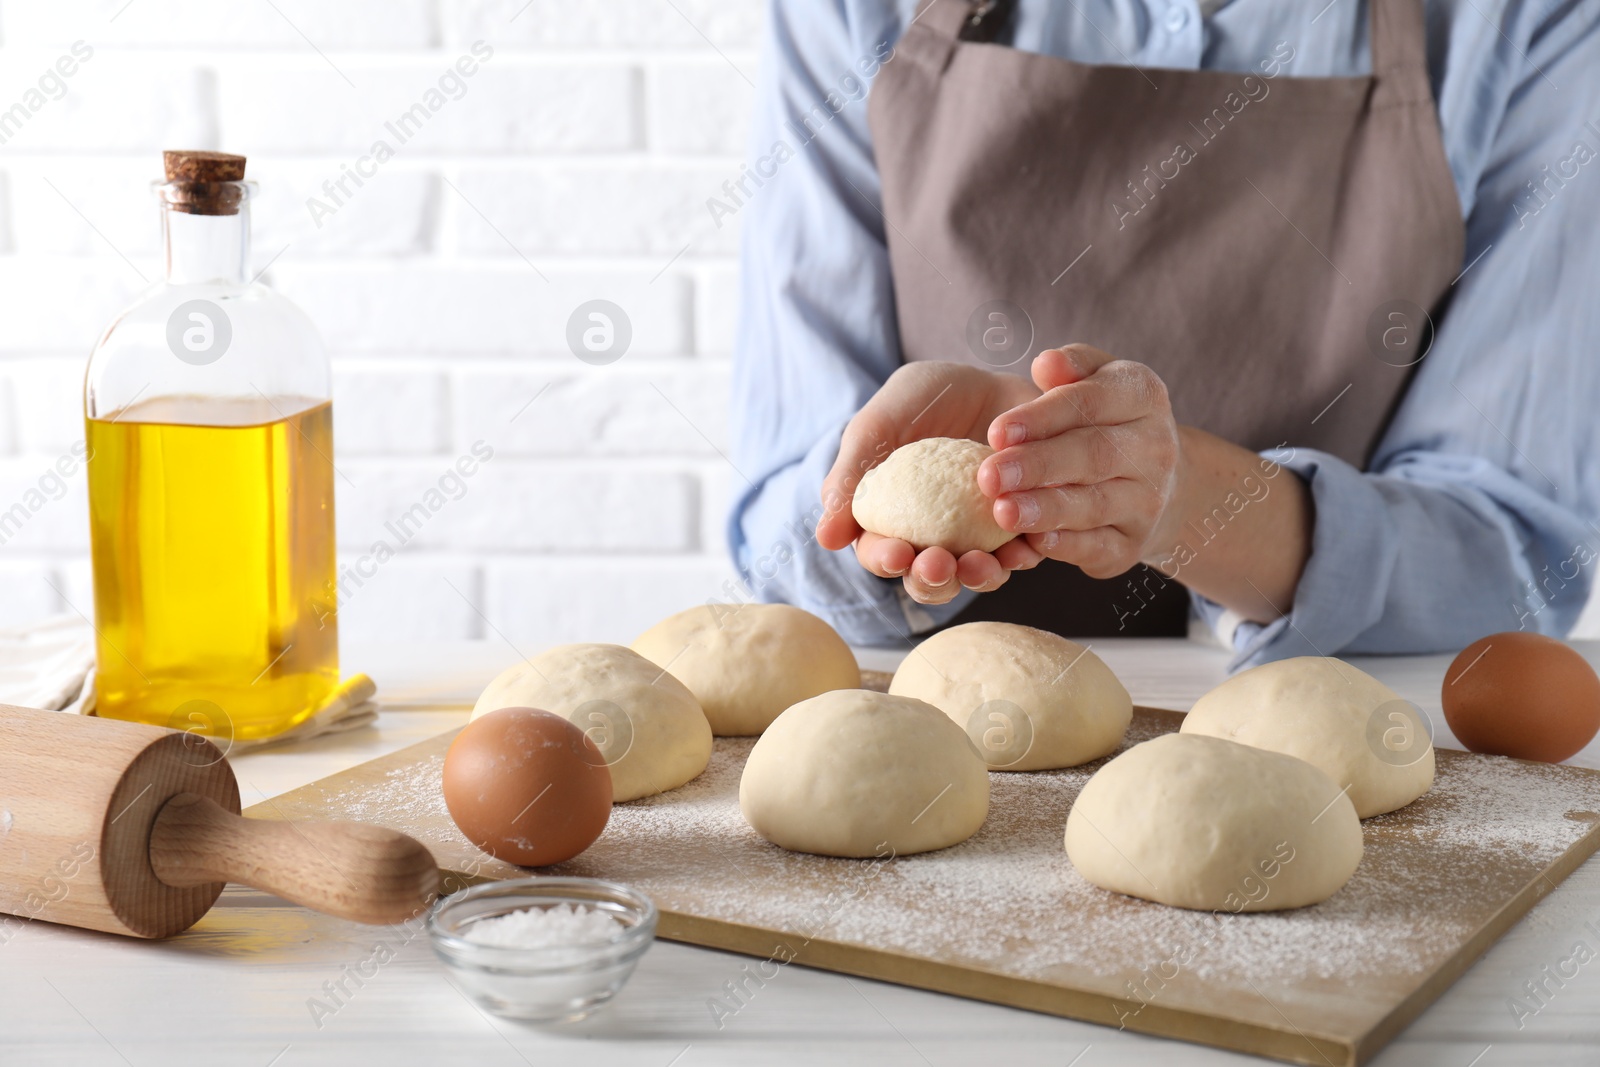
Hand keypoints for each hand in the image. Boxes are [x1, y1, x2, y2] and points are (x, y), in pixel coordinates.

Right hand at [817, 361, 1042, 603]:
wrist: (986, 375)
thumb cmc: (922, 400)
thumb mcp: (877, 427)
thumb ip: (849, 478)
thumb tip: (825, 539)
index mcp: (892, 520)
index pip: (882, 555)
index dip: (886, 561)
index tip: (896, 553)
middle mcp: (936, 536)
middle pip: (931, 578)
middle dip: (933, 581)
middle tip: (938, 565)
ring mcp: (981, 534)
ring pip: (979, 573)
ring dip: (979, 577)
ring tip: (983, 564)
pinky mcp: (1023, 523)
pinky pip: (1026, 549)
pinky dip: (1025, 553)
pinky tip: (1025, 544)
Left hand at [977, 345, 1182, 578]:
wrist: (1160, 482)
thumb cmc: (1107, 420)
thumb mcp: (1098, 380)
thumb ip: (1071, 368)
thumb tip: (1045, 363)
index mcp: (1143, 396)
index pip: (1092, 402)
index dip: (1043, 417)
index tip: (996, 431)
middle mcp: (1155, 449)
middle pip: (1093, 456)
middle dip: (1037, 466)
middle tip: (989, 476)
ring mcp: (1148, 501)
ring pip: (1094, 505)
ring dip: (1045, 510)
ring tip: (1001, 512)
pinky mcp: (1133, 544)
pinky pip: (1098, 548)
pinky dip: (1066, 546)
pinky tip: (1033, 542)